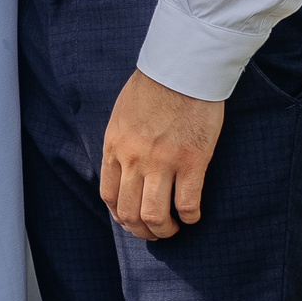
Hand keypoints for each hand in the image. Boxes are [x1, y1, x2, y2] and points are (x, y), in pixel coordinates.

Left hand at [99, 70, 223, 240]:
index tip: (131, 220)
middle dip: (141, 230)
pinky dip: (190, 217)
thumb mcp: (122, 115)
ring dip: (164, 230)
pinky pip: (187, 204)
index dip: (119, 216)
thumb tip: (124, 168)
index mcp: (115, 146)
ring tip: (172, 228)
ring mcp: (162, 162)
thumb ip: (121, 143)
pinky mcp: (192, 162)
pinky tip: (192, 215)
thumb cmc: (154, 86)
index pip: (109, 195)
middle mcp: (134, 159)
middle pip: (129, 212)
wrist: (182, 68)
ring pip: (155, 215)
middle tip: (154, 232)